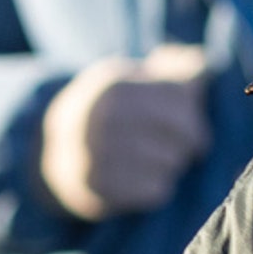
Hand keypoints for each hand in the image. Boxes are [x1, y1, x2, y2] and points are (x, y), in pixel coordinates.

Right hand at [39, 48, 213, 220]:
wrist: (48, 153)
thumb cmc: (104, 111)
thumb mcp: (127, 78)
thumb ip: (169, 69)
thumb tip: (203, 63)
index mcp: (111, 86)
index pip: (178, 96)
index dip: (192, 108)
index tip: (192, 116)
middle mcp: (101, 120)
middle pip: (182, 132)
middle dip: (191, 139)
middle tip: (188, 144)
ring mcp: (96, 156)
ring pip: (171, 162)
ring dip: (173, 162)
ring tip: (158, 158)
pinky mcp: (98, 190)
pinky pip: (156, 190)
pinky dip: (159, 186)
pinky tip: (144, 178)